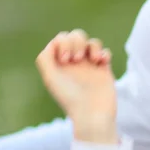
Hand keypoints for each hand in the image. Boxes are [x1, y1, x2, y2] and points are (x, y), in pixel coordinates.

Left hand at [36, 29, 118, 143]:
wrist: (91, 113)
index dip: (62, 43)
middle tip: (75, 60)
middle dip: (75, 42)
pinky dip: (103, 52)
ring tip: (90, 60)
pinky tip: (101, 62)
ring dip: (90, 45)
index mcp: (58, 64)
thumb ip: (45, 59)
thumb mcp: (49, 78)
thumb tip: (54, 43)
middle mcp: (72, 63)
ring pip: (90, 42)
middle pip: (74, 36)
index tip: (64, 59)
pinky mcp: (103, 69)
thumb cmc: (69, 97)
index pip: (59, 40)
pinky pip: (104, 51)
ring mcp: (88, 65)